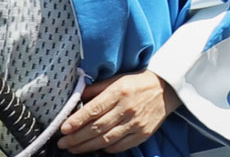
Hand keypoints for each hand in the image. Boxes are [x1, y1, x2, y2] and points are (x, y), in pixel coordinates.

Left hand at [58, 70, 180, 153]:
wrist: (166, 88)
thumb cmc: (137, 82)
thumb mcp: (116, 79)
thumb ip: (96, 89)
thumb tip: (77, 97)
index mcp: (118, 92)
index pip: (93, 110)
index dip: (77, 121)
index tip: (63, 128)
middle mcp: (126, 108)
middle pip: (97, 128)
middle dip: (77, 138)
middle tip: (63, 143)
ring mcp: (136, 123)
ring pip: (106, 139)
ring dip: (87, 146)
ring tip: (73, 149)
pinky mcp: (143, 133)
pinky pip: (121, 145)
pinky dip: (107, 148)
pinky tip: (96, 148)